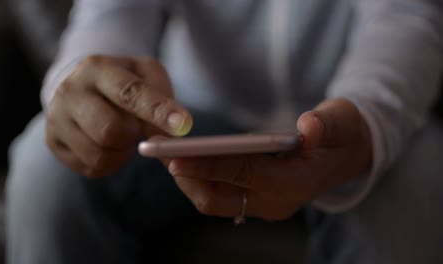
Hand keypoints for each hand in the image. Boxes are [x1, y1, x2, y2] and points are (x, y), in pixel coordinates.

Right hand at [46, 56, 192, 177]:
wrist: (82, 87)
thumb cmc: (123, 81)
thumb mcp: (146, 75)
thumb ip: (162, 99)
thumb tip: (175, 136)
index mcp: (96, 68)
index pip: (130, 92)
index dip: (157, 110)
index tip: (183, 125)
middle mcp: (70, 91)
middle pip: (110, 130)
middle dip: (132, 135)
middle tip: (134, 127)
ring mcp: (57, 119)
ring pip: (101, 154)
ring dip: (122, 151)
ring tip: (121, 134)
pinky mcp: (54, 143)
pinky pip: (92, 167)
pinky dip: (110, 162)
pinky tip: (108, 144)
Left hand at [165, 99, 371, 220]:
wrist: (346, 156)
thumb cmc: (342, 134)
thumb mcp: (342, 122)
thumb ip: (328, 125)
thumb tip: (308, 126)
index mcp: (296, 182)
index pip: (244, 174)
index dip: (208, 166)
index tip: (173, 159)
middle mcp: (276, 202)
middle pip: (218, 198)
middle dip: (187, 178)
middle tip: (158, 154)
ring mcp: (264, 205)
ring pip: (213, 200)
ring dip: (188, 180)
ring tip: (165, 156)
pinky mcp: (255, 201)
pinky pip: (219, 196)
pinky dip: (199, 180)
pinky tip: (185, 162)